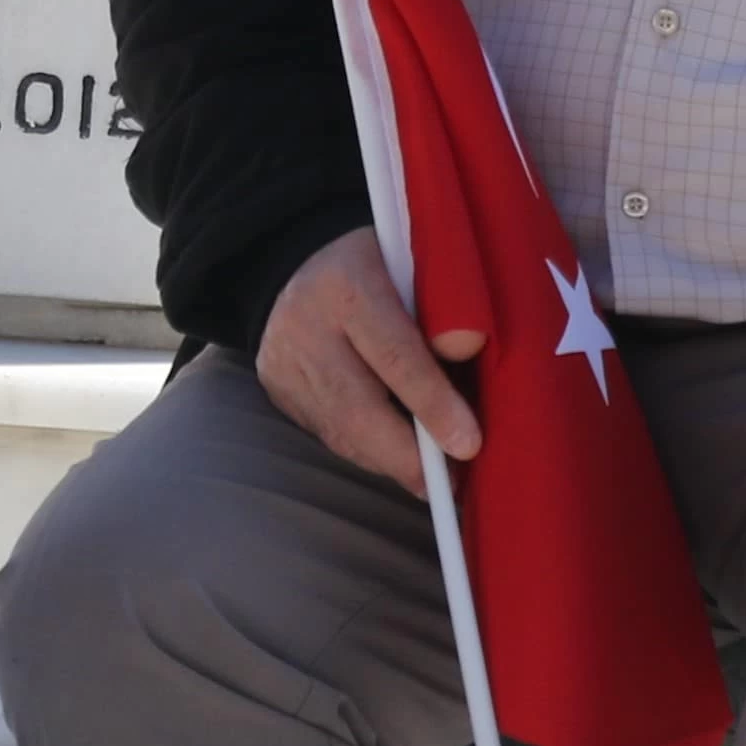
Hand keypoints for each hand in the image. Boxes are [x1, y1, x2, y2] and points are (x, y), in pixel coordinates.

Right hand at [253, 225, 486, 495]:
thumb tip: (468, 351)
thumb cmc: (384, 266)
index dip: (432, 403)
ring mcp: (283, 360)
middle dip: (407, 455)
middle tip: (450, 483)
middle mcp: (304, 324)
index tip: (468, 444)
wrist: (301, 261)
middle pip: (356, 407)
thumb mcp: (419, 265)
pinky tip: (394, 459)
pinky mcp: (276, 387)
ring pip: (339, 429)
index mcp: (347, 285)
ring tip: (431, 479)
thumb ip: (446, 305)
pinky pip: (326, 432)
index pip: (393, 354)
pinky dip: (365, 451)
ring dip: (388, 461)